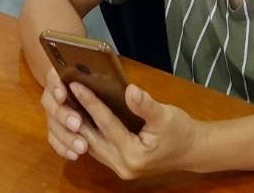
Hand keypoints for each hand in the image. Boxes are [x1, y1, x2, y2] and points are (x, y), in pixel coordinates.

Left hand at [51, 78, 199, 179]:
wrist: (192, 151)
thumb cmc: (180, 131)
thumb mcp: (165, 115)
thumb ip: (145, 105)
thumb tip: (130, 90)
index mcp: (133, 154)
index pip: (106, 125)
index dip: (91, 103)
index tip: (76, 85)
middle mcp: (122, 165)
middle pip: (92, 138)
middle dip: (76, 116)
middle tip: (62, 94)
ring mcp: (120, 168)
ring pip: (92, 145)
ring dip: (79, 126)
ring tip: (66, 103)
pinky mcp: (120, 164)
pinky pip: (98, 148)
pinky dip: (88, 133)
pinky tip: (80, 117)